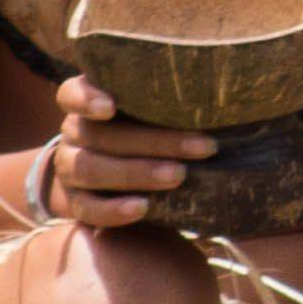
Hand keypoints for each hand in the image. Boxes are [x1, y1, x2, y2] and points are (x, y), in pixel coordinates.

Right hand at [43, 73, 215, 228]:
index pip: (71, 94)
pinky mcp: (74, 202)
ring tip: (179, 176)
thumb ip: (170, 103)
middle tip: (203, 147)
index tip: (111, 107)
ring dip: (138, 173)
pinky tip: (142, 208)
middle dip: (155, 141)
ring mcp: (68, 169)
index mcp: (88, 105)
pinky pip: (87, 208)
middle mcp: (74, 134)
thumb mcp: (150, 113)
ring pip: (92, 169)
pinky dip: (114, 209)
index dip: (86, 99)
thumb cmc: (145, 133)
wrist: (107, 180)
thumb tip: (234, 99)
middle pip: (101, 135)